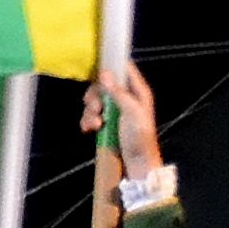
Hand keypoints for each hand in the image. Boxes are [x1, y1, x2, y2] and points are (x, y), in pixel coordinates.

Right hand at [83, 61, 160, 184]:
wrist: (137, 162)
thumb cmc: (140, 136)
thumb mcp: (132, 112)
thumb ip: (118, 93)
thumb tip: (104, 73)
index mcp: (137, 91)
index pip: (124, 68)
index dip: (111, 64)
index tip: (96, 68)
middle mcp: (125, 97)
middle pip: (103, 84)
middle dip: (95, 96)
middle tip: (96, 108)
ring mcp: (114, 110)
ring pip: (94, 100)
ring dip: (90, 112)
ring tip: (95, 124)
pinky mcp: (106, 122)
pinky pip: (91, 115)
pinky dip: (88, 121)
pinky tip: (90, 129)